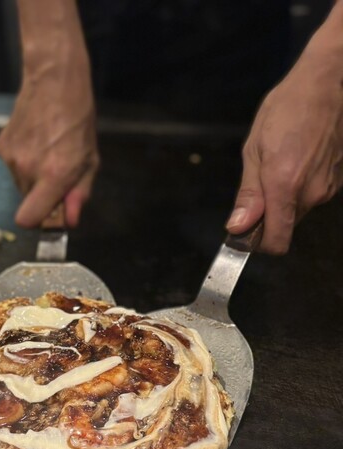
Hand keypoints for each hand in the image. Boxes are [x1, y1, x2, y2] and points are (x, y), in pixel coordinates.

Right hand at [0, 59, 98, 228]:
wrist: (54, 81)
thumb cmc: (78, 121)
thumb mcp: (90, 161)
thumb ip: (79, 194)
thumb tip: (70, 221)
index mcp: (54, 175)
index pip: (28, 219)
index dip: (39, 222)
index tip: (51, 213)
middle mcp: (28, 170)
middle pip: (28, 204)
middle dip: (42, 197)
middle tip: (57, 174)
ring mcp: (12, 158)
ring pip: (21, 185)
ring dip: (34, 178)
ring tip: (48, 152)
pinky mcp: (2, 146)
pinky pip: (13, 168)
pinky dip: (24, 162)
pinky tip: (36, 142)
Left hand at [227, 33, 342, 253]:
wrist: (329, 82)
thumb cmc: (287, 108)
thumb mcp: (254, 149)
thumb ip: (248, 194)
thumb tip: (238, 228)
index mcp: (285, 185)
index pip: (276, 241)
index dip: (258, 243)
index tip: (246, 231)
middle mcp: (312, 193)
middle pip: (285, 227)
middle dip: (269, 216)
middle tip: (260, 182)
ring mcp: (329, 188)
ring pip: (298, 212)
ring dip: (285, 200)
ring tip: (281, 163)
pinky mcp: (339, 181)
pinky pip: (312, 196)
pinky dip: (301, 187)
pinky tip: (299, 159)